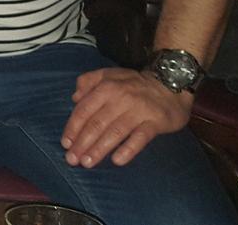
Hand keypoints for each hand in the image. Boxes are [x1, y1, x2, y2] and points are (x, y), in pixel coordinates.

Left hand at [62, 67, 191, 167]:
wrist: (171, 84)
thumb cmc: (134, 84)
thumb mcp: (109, 75)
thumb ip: (88, 81)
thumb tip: (74, 98)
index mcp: (106, 86)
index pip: (84, 110)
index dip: (73, 127)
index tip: (65, 144)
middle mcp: (121, 98)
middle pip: (97, 123)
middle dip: (82, 142)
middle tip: (72, 159)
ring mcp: (138, 110)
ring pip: (115, 132)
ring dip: (99, 148)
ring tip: (88, 163)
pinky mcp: (155, 122)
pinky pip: (140, 137)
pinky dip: (128, 149)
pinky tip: (117, 160)